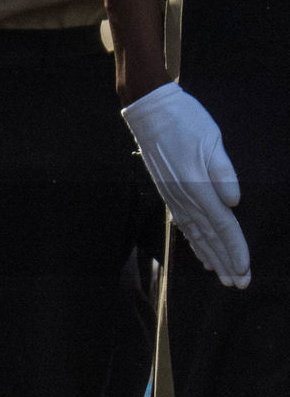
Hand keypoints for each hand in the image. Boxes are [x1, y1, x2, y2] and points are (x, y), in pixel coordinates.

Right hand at [122, 81, 249, 287]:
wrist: (150, 112)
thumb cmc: (185, 122)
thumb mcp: (211, 140)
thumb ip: (222, 173)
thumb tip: (234, 202)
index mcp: (197, 187)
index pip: (222, 225)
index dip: (235, 249)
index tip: (246, 270)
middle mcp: (185, 198)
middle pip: (209, 238)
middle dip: (226, 262)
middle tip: (239, 284)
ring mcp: (175, 197)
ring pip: (196, 235)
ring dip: (211, 258)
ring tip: (224, 277)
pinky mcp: (171, 193)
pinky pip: (185, 225)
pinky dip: (195, 243)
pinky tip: (202, 254)